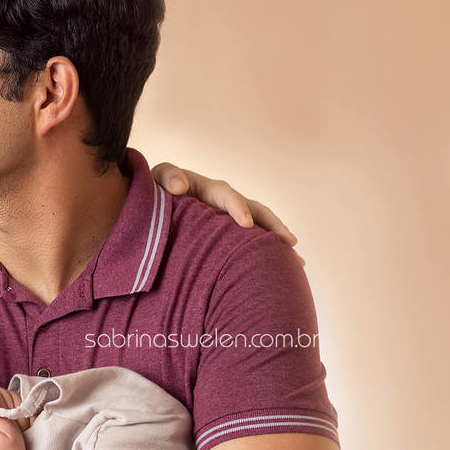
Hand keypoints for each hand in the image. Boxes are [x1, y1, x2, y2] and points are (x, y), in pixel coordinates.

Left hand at [151, 162, 303, 263]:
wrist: (152, 204)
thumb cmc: (155, 192)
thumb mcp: (157, 179)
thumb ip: (168, 177)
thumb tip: (179, 187)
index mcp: (208, 189)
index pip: (227, 195)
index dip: (237, 207)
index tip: (246, 224)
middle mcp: (224, 203)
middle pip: (255, 210)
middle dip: (272, 226)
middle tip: (290, 243)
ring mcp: (229, 219)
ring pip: (259, 229)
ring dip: (277, 243)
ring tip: (297, 262)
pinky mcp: (228, 236)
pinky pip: (250, 243)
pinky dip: (265, 254)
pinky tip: (281, 272)